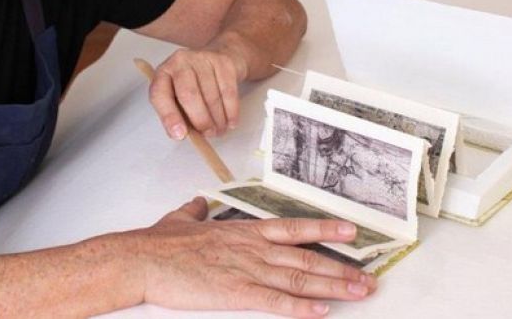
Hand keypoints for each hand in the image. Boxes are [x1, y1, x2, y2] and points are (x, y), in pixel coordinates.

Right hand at [130, 197, 376, 317]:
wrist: (142, 258)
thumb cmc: (160, 242)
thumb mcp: (182, 218)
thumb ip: (196, 211)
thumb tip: (199, 203)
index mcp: (243, 231)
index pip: (293, 229)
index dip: (324, 230)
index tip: (350, 232)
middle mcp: (252, 248)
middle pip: (306, 258)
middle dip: (340, 268)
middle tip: (368, 276)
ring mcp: (246, 269)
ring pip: (298, 279)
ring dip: (333, 287)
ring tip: (359, 292)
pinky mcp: (236, 292)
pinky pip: (275, 302)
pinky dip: (301, 308)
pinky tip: (322, 312)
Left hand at [148, 44, 247, 138]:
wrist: (222, 53)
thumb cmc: (195, 81)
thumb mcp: (179, 94)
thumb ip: (178, 113)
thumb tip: (182, 134)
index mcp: (164, 73)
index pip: (160, 94)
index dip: (169, 116)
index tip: (180, 135)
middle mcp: (180, 61)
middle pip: (188, 94)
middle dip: (200, 120)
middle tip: (208, 133)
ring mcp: (203, 58)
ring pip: (211, 96)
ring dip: (217, 119)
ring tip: (219, 130)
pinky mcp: (223, 62)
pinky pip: (228, 92)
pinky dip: (231, 111)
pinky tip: (231, 122)